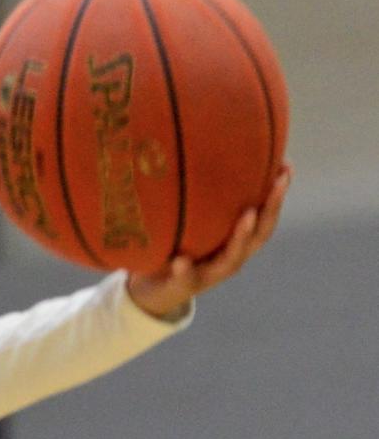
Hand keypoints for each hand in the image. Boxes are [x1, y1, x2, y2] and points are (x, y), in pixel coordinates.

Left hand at [126, 163, 291, 317]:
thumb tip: (192, 147)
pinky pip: (185, 278)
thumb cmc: (174, 248)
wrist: (152, 290)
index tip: (286, 166)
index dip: (276, 194)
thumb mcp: (186, 221)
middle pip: (259, 235)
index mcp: (235, 242)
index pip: (263, 216)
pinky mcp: (184, 287)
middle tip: (278, 182)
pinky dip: (185, 269)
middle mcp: (229, 259)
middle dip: (271, 207)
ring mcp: (209, 274)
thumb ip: (195, 196)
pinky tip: (181, 260)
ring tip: (246, 215)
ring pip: (231, 259)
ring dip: (241, 237)